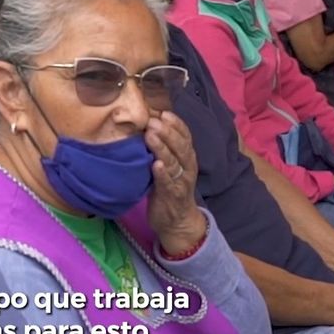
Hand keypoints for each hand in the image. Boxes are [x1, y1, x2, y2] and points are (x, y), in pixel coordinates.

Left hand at [144, 111, 205, 255]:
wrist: (177, 222)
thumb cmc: (170, 187)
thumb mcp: (170, 164)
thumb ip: (163, 147)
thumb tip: (146, 123)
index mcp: (187, 156)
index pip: (186, 136)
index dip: (176, 123)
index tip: (163, 112)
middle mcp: (188, 167)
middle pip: (181, 146)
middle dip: (168, 132)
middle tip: (153, 121)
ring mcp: (181, 182)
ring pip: (174, 162)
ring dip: (162, 148)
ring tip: (150, 136)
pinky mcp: (172, 196)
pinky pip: (168, 183)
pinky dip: (162, 174)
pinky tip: (156, 165)